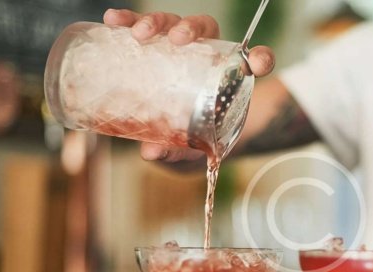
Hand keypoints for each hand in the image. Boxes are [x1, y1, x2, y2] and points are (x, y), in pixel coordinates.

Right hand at [102, 9, 275, 161]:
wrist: (173, 129)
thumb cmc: (190, 137)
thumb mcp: (186, 148)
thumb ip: (175, 150)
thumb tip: (152, 152)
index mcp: (226, 75)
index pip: (251, 60)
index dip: (260, 58)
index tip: (258, 64)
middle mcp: (204, 53)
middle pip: (204, 29)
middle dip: (191, 28)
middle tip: (177, 40)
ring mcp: (178, 45)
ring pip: (172, 22)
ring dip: (156, 22)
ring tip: (138, 33)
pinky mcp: (152, 43)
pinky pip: (140, 25)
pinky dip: (128, 19)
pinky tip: (113, 21)